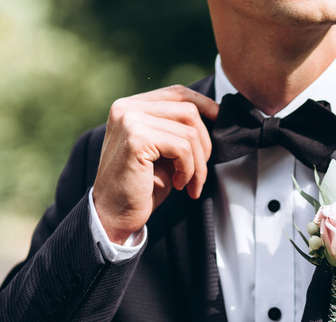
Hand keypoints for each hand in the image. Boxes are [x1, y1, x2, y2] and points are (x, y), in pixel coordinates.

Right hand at [92, 85, 218, 243]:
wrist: (114, 214)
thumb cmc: (141, 186)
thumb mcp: (164, 152)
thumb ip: (178, 130)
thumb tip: (214, 117)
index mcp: (132, 106)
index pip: (178, 93)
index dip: (205, 106)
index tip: (221, 122)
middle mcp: (127, 108)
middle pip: (188, 111)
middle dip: (205, 144)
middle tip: (200, 172)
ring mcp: (130, 120)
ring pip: (189, 132)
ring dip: (198, 164)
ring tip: (190, 183)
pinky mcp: (136, 138)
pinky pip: (182, 148)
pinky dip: (189, 170)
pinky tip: (179, 184)